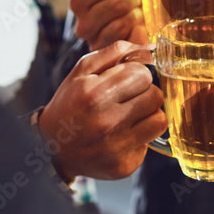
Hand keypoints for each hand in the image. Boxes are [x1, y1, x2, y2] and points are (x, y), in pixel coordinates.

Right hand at [38, 41, 165, 179]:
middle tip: (128, 98)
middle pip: (155, 96)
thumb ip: (116, 52)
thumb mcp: (83, 71)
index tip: (126, 80)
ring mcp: (116, 147)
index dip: (137, 74)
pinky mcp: (124, 166)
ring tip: (130, 114)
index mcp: (94, 94)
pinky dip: (141, 136)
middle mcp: (106, 122)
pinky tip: (123, 134)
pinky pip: (151, 142)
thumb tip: (150, 48)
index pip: (143, 74)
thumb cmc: (71, 103)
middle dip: (145, 93)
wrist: (52, 148)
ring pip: (160, 120)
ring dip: (148, 114)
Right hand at [69, 0, 148, 49]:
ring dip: (138, 13)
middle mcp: (82, 24)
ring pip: (120, 24)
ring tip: (141, 8)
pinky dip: (140, 30)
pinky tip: (143, 23)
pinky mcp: (113, 55)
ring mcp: (97, 42)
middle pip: (113, 6)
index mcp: (78, 0)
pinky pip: (129, 41)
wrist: (137, 10)